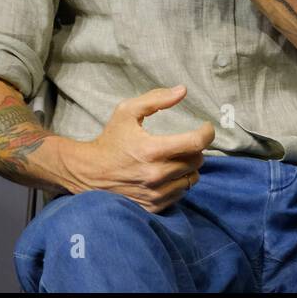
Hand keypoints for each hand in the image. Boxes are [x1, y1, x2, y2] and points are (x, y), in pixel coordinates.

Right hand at [69, 86, 215, 212]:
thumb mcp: (127, 111)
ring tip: (175, 158)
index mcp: (152, 150)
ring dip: (189, 166)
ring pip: (192, 178)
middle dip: (195, 148)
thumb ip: (156, 99)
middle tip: (184, 142)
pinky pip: (181, 193)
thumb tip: (183, 90)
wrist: (89, 173)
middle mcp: (156, 174)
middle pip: (197, 160)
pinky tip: (167, 173)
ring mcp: (156, 193)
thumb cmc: (110, 140)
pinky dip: (179, 182)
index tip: (206, 127)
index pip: (196, 143)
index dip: (207, 133)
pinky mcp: (154, 206)